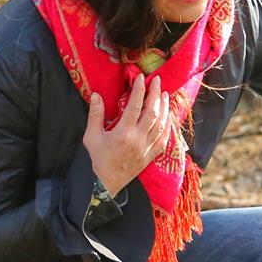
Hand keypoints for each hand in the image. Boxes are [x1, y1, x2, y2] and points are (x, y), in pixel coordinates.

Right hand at [82, 74, 171, 195]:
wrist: (106, 183)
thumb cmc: (98, 158)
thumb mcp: (91, 136)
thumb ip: (95, 115)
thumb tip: (96, 94)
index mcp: (123, 133)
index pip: (135, 106)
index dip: (140, 90)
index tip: (141, 78)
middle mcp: (138, 139)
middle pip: (152, 112)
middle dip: (156, 94)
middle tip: (158, 80)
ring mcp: (147, 148)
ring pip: (161, 124)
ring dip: (165, 107)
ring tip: (165, 94)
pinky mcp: (152, 155)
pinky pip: (165, 138)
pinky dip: (168, 126)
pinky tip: (169, 116)